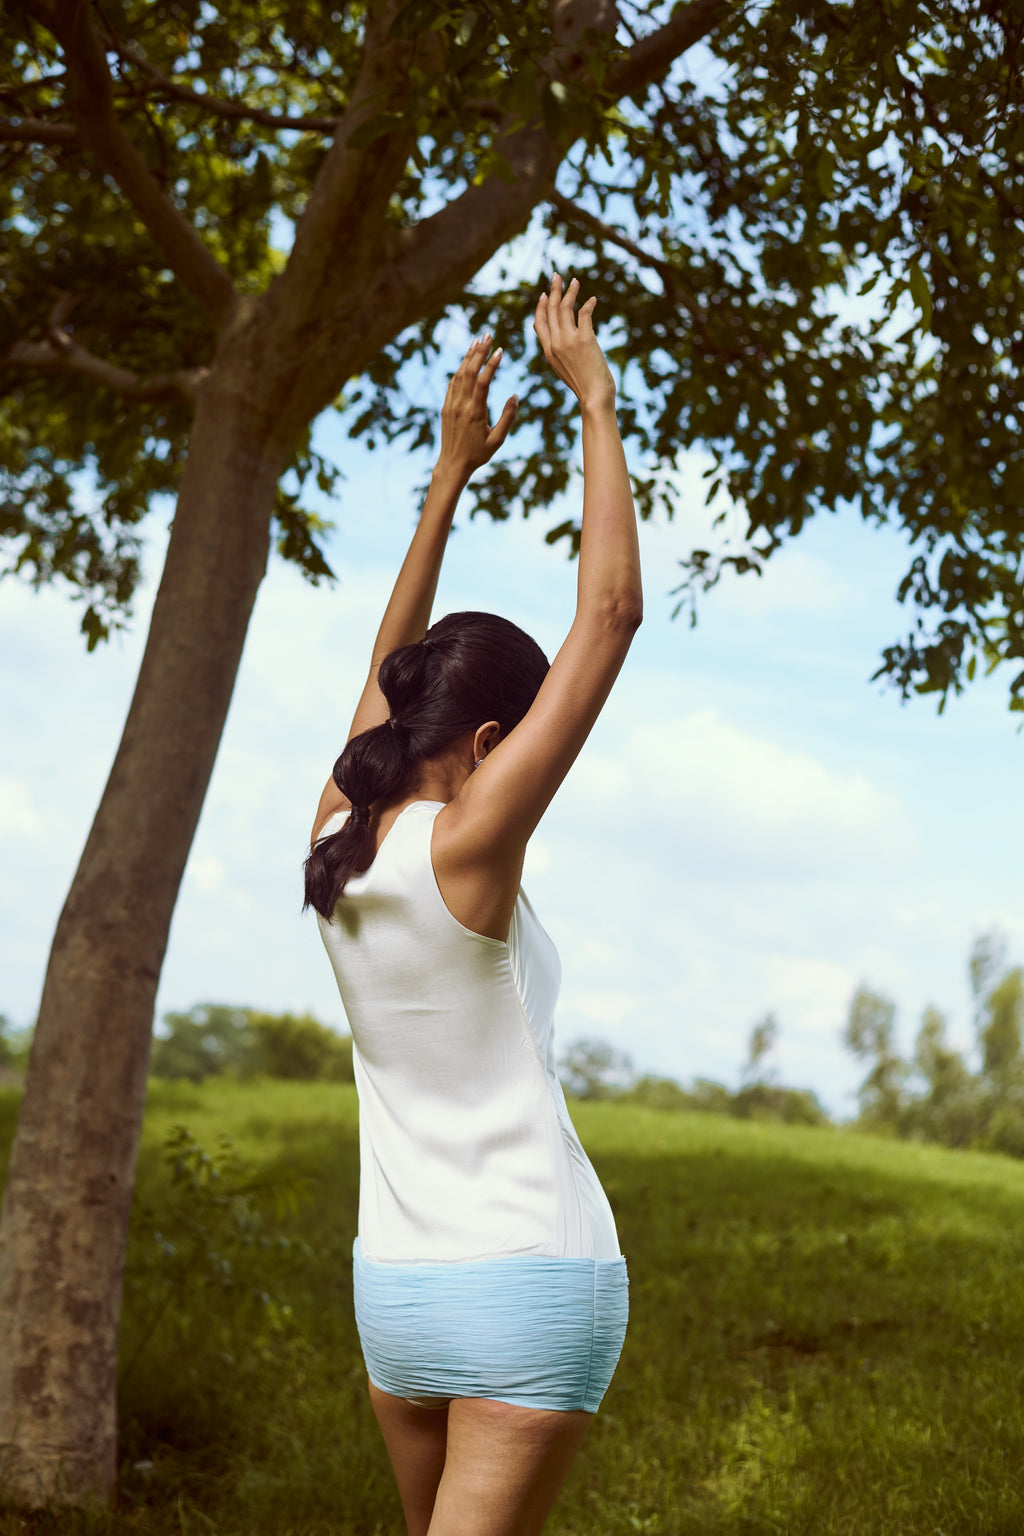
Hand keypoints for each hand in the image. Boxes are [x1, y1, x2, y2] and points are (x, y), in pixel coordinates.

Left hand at [437, 335, 517, 478]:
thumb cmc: (478, 454)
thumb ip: (508, 417)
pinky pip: (453, 383)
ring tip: (477, 341)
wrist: (452, 464)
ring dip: (468, 356)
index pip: (483, 381)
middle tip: (487, 334)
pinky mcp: (445, 407)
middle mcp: (461, 405)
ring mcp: (451, 404)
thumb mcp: (498, 440)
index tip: (500, 350)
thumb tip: (515, 396)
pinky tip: (466, 361)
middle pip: (469, 371)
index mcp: (475, 412)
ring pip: (459, 374)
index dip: (491, 364)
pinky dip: (460, 369)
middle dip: (478, 351)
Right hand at [533, 274, 615, 409]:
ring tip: (575, 281)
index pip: (539, 324)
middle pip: (550, 310)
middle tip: (557, 276)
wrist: (594, 396)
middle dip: (553, 290)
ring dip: (570, 292)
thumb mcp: (566, 369)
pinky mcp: (585, 339)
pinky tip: (592, 300)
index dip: (540, 307)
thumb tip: (570, 339)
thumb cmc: (585, 386)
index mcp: (549, 352)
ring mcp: (569, 341)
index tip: (544, 294)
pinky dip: (588, 304)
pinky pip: (584, 313)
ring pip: (564, 308)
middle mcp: (555, 344)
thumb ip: (563, 352)